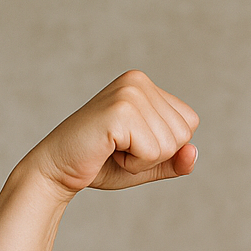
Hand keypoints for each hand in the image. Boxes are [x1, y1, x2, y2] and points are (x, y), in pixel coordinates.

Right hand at [25, 71, 198, 196]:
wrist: (57, 169)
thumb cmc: (100, 163)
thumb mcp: (147, 163)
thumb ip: (175, 160)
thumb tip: (193, 151)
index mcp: (145, 85)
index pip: (189, 123)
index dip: (165, 147)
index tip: (130, 143)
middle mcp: (138, 81)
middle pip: (183, 134)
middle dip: (155, 155)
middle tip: (119, 149)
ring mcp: (129, 93)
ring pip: (171, 145)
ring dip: (143, 160)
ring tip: (113, 149)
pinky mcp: (121, 111)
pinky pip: (154, 153)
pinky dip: (134, 164)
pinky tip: (108, 152)